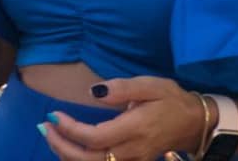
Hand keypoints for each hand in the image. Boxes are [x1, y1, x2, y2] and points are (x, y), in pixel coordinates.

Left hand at [40, 76, 206, 160]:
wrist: (193, 123)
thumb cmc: (171, 100)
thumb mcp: (150, 85)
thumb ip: (122, 88)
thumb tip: (94, 91)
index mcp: (134, 129)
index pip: (94, 138)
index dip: (70, 129)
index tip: (55, 114)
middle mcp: (130, 151)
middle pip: (88, 160)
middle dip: (61, 146)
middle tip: (45, 126)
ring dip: (67, 155)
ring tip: (51, 135)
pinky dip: (79, 160)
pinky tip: (68, 146)